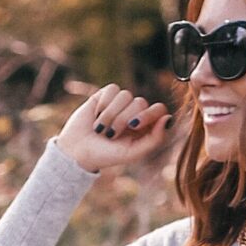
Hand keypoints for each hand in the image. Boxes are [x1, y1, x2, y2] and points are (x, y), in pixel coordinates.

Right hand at [55, 82, 172, 175]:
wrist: (77, 151)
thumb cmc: (106, 155)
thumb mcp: (133, 152)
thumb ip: (155, 139)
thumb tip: (168, 118)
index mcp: (145, 126)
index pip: (158, 109)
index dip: (148, 114)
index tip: (133, 125)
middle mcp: (134, 112)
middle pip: (140, 102)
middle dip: (123, 119)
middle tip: (111, 135)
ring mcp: (120, 103)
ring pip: (125, 95)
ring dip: (111, 114)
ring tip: (101, 129)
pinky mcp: (105, 95)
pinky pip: (112, 89)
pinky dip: (103, 104)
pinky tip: (96, 115)